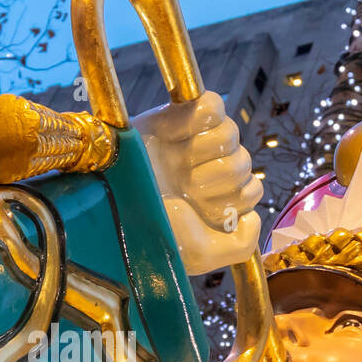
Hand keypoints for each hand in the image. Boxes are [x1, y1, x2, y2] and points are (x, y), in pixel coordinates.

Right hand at [133, 91, 263, 274]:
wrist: (108, 204)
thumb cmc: (148, 233)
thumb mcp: (199, 256)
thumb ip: (240, 246)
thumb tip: (253, 216)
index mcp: (210, 201)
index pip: (251, 190)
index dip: (233, 199)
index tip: (201, 209)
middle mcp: (202, 172)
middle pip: (243, 162)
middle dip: (219, 179)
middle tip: (187, 188)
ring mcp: (189, 143)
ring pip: (231, 134)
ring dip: (208, 152)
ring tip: (179, 165)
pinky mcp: (172, 117)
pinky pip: (212, 105)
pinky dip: (201, 118)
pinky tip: (177, 136)